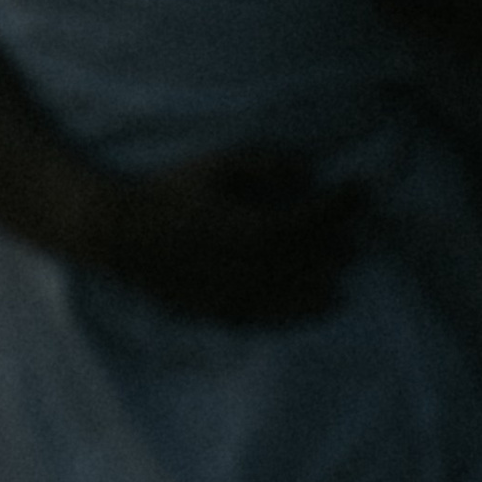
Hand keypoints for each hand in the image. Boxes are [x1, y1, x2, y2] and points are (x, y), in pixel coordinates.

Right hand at [85, 149, 364, 325]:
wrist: (120, 231)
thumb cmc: (170, 190)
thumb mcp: (217, 164)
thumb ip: (264, 164)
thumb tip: (307, 169)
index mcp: (253, 226)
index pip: (312, 218)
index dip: (342, 204)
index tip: (360, 189)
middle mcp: (250, 266)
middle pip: (306, 261)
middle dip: (334, 251)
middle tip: (356, 246)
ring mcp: (233, 292)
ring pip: (290, 296)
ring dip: (319, 292)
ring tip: (342, 291)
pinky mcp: (215, 309)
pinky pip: (262, 318)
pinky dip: (289, 318)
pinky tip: (305, 315)